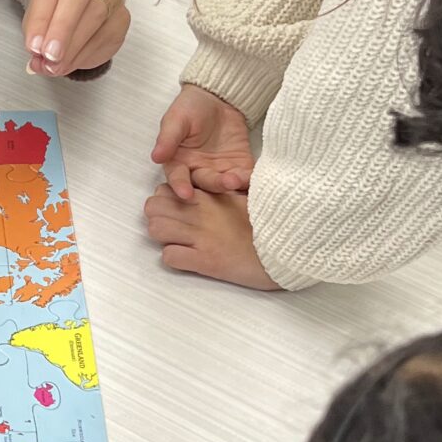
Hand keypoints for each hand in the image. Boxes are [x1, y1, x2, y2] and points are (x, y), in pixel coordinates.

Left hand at [24, 0, 129, 77]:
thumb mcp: (35, 8)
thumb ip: (36, 30)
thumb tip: (39, 58)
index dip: (42, 16)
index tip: (34, 44)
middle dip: (62, 28)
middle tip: (49, 55)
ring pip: (97, 13)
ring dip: (74, 45)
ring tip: (55, 65)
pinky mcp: (123, 12)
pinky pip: (109, 33)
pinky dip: (87, 52)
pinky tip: (71, 62)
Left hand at [143, 184, 278, 290]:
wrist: (287, 249)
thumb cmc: (271, 222)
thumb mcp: (251, 195)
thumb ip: (232, 185)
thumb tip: (222, 180)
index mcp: (211, 195)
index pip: (167, 188)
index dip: (167, 198)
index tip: (177, 207)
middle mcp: (201, 213)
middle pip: (153, 206)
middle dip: (157, 215)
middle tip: (172, 225)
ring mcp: (201, 237)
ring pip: (155, 228)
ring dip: (162, 235)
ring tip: (177, 241)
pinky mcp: (204, 261)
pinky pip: (170, 257)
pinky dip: (174, 257)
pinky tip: (187, 258)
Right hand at [151, 87, 253, 201]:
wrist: (218, 98)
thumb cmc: (191, 107)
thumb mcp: (176, 119)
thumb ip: (168, 138)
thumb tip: (156, 156)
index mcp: (179, 163)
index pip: (178, 178)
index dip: (181, 186)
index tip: (186, 194)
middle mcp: (198, 172)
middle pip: (205, 184)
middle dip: (215, 184)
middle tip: (225, 182)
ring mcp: (220, 171)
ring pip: (225, 184)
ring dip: (233, 184)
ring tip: (238, 178)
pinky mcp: (239, 167)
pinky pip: (244, 177)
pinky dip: (248, 180)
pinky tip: (251, 178)